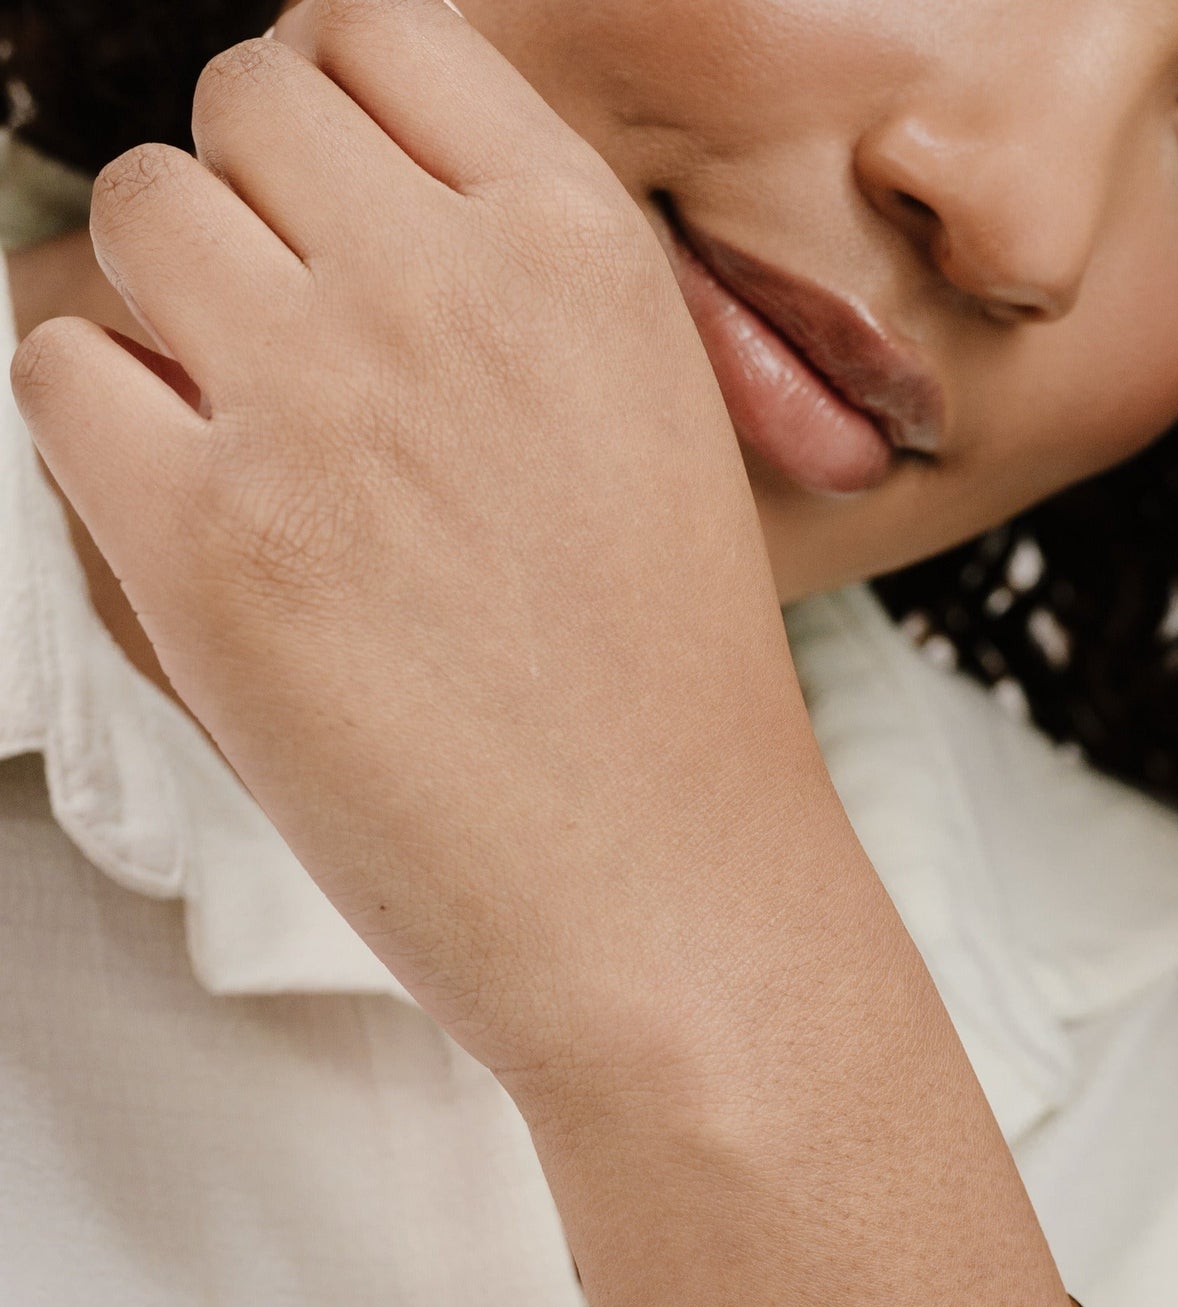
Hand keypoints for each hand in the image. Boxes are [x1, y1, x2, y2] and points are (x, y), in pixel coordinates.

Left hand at [11, 0, 840, 1098]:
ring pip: (140, 209)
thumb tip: (343, 225)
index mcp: (579, 250)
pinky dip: (94, 413)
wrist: (671, 904)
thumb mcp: (650, 433)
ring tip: (224, 423)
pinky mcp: (208, 544)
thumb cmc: (670, 709)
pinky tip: (177, 501)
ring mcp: (319, 407)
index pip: (377, 34)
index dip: (326, 121)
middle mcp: (447, 289)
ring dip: (157, 297)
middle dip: (241, 206)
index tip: (321, 212)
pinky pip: (56, 362)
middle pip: (242, 106)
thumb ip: (513, 300)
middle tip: (271, 337)